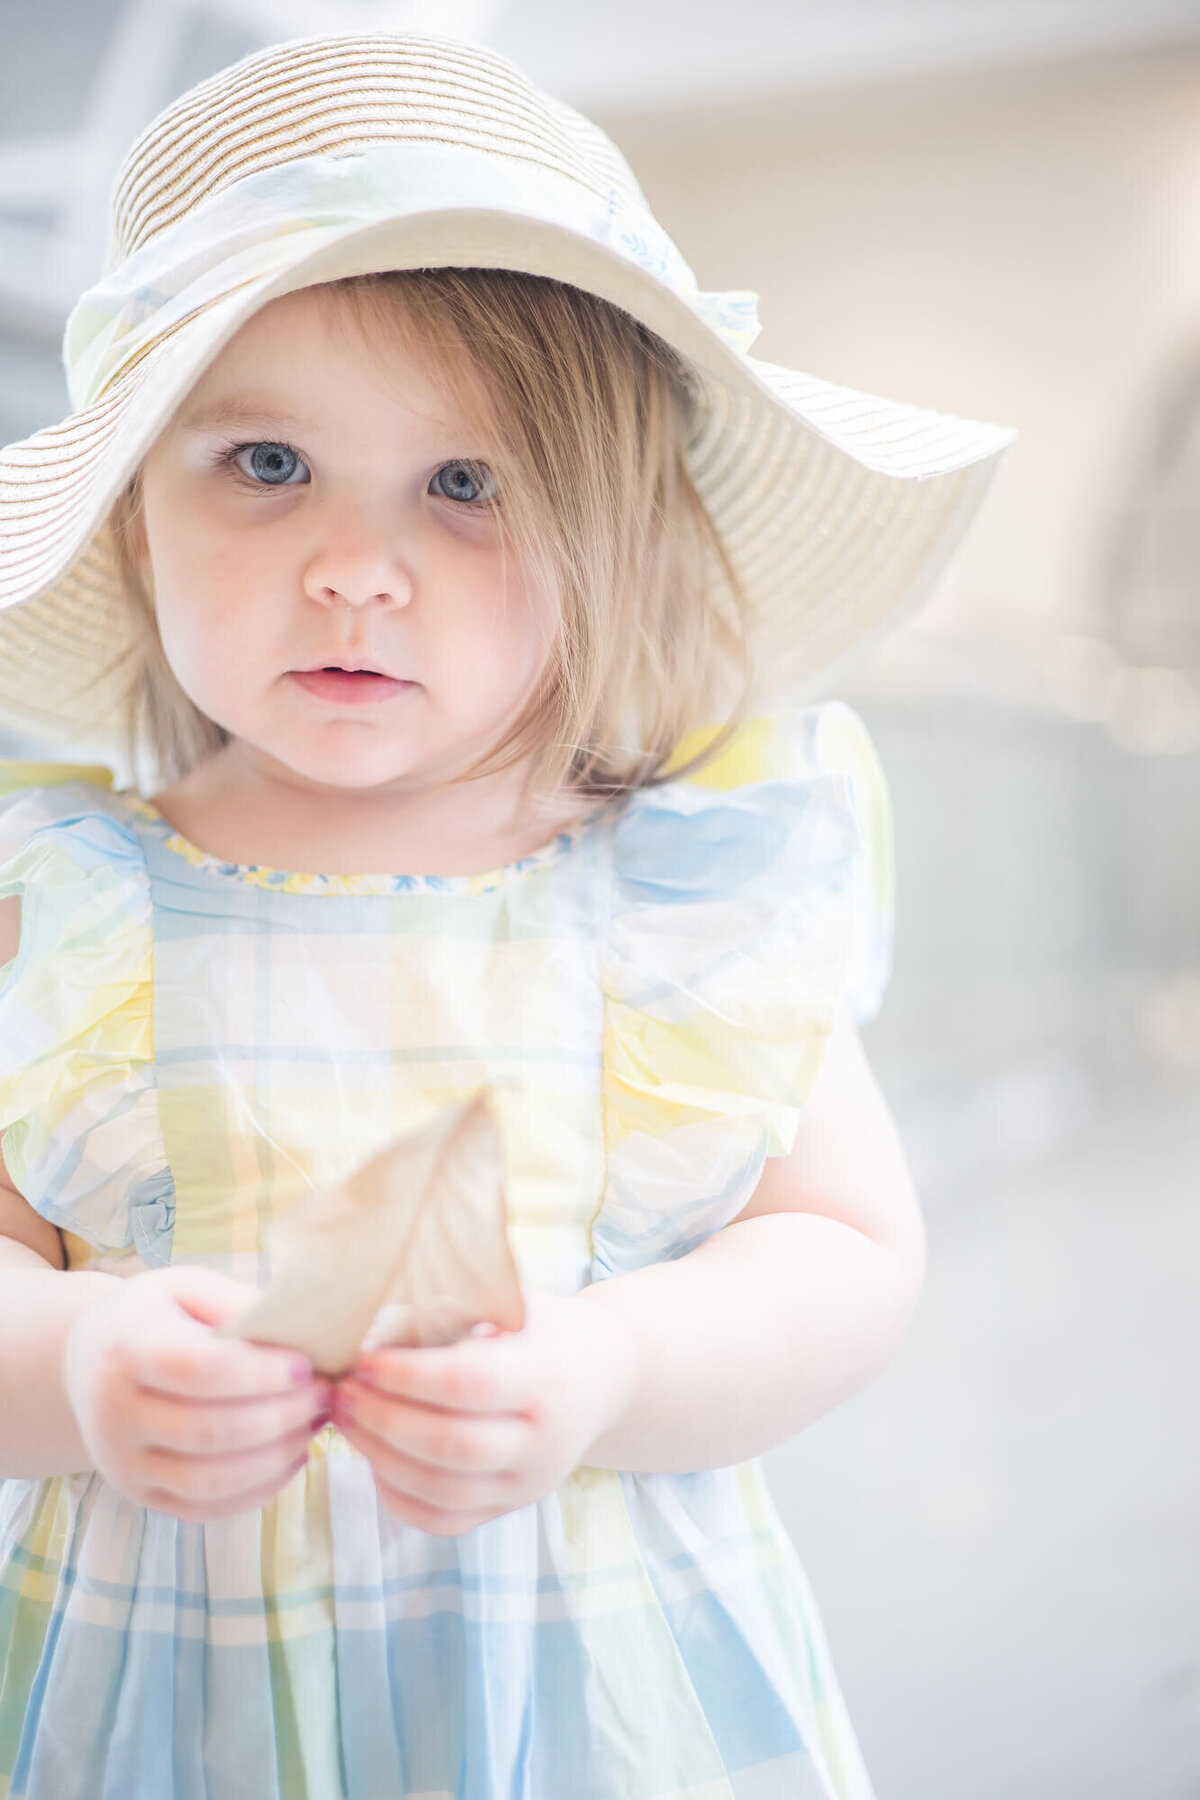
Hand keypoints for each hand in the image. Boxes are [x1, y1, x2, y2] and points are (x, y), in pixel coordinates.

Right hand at [63, 1265, 334, 1521]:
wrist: (91, 1358)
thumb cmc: (158, 1315)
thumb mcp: (189, 1287)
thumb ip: (239, 1306)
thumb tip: (306, 1335)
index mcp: (126, 1349)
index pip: (198, 1370)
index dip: (259, 1373)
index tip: (307, 1366)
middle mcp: (113, 1413)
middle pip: (208, 1431)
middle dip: (281, 1417)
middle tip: (325, 1396)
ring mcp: (122, 1462)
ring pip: (208, 1480)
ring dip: (276, 1458)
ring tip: (315, 1426)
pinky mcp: (139, 1494)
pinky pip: (203, 1509)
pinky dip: (257, 1492)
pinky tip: (292, 1459)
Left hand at [330, 1289, 638, 1535]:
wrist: (602, 1375)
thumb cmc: (544, 1328)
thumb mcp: (513, 1304)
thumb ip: (455, 1311)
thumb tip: (372, 1322)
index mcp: (544, 1379)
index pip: (466, 1384)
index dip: (406, 1375)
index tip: (363, 1358)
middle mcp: (544, 1442)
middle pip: (450, 1445)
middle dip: (383, 1420)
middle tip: (341, 1392)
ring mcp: (528, 1484)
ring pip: (441, 1492)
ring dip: (380, 1458)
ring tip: (346, 1421)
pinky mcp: (511, 1508)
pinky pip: (445, 1521)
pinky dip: (398, 1496)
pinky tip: (373, 1459)